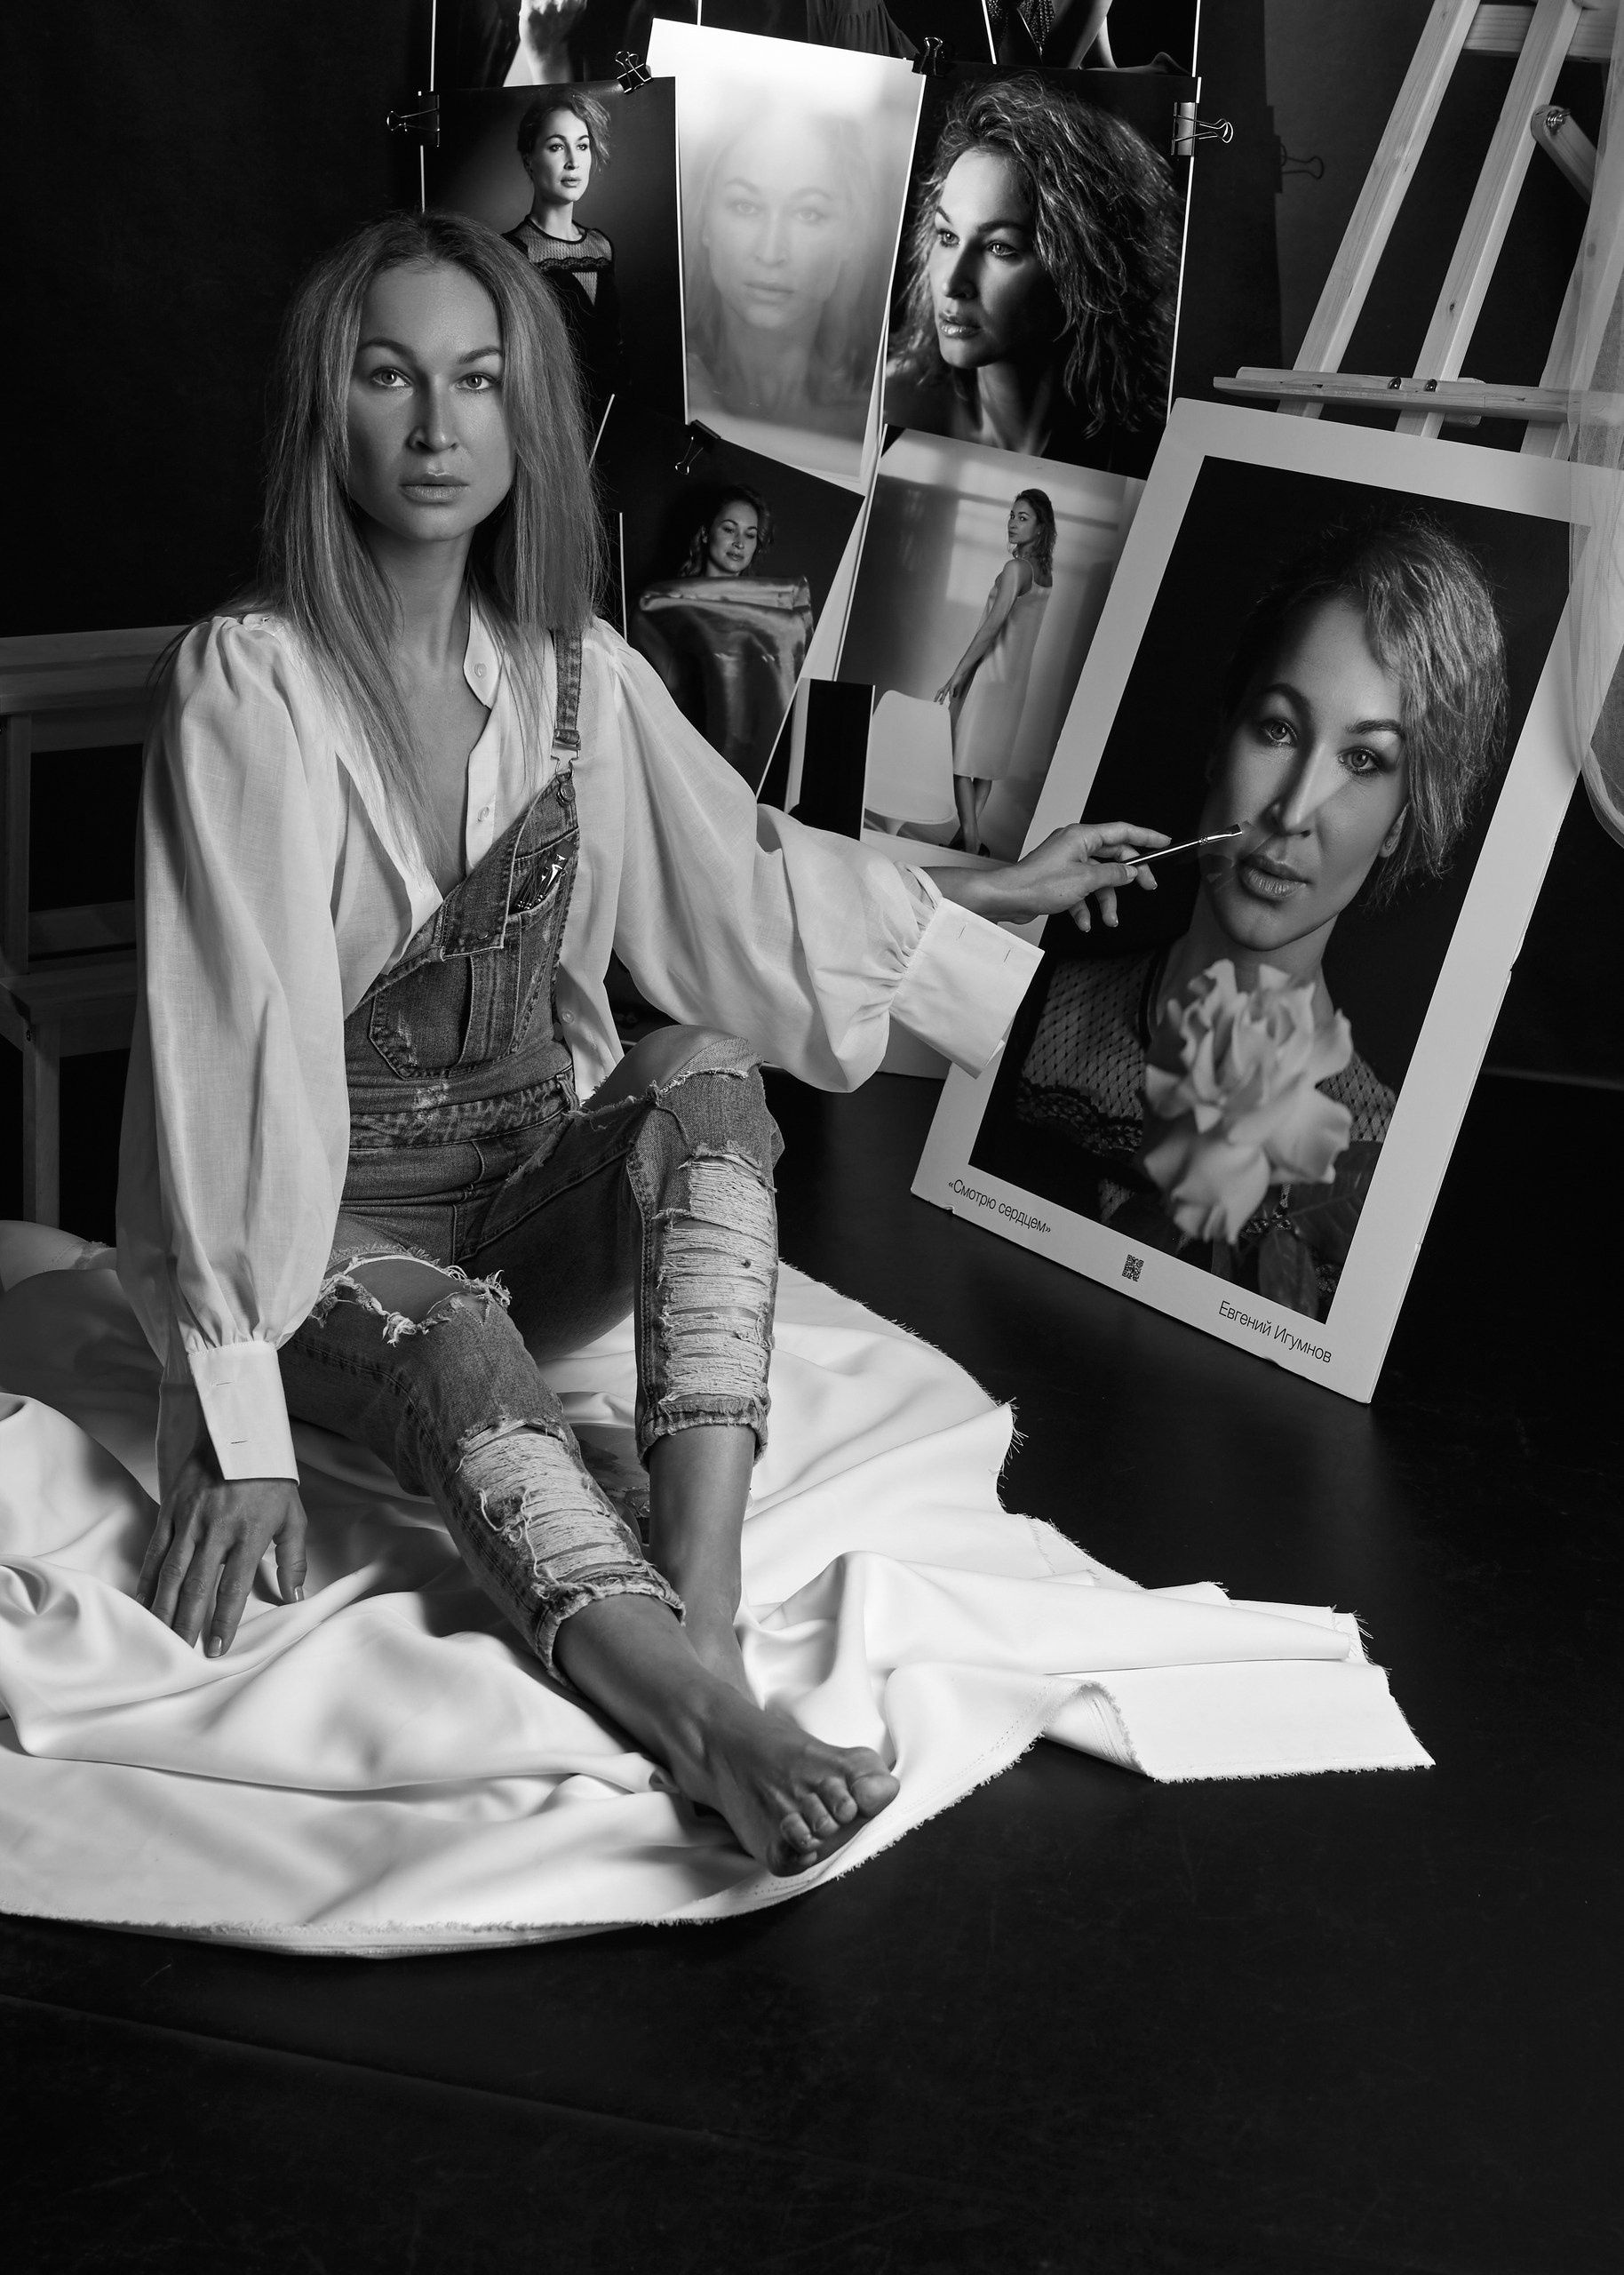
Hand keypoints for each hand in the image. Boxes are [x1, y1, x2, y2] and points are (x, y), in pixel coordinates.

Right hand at [137, 1449, 307, 1658]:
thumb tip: (296, 1595)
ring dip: (163, 1608)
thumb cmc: (271, 1479)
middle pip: (196, 1586)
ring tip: (158, 1637)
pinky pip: (156, 1550)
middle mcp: (216, 1529)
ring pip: (171, 1572)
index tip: (217, 1648)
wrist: (239, 1432)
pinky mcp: (171, 1510)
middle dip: (188, 1623)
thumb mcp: (293, 1517)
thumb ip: (293, 1559)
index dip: (224, 1620)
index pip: (233, 1587)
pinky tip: (143, 1601)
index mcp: (248, 1533)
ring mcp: (190, 1520)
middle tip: (181, 1653)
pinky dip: (148, 1579)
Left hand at [927, 821, 1170, 931]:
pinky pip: (1081, 891)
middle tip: (1148, 887)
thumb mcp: (1085, 880)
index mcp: (1083, 837)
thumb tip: (1130, 871)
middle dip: (1128, 877)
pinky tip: (1085, 922)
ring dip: (1105, 901)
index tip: (1164, 842)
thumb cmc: (1038, 884)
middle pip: (1113, 857)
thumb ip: (1113, 874)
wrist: (1008, 898)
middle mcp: (1076, 846)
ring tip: (1109, 919)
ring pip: (1098, 879)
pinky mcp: (1059, 880)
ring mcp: (1067, 863)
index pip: (1122, 831)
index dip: (1146, 837)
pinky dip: (1085, 907)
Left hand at [934, 680, 956, 704]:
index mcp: (946, 686)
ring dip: (942, 698)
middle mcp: (946, 686)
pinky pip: (950, 691)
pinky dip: (950, 696)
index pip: (940, 691)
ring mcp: (949, 685)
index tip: (936, 700)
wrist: (959, 673)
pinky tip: (949, 700)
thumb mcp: (955, 686)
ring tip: (941, 703)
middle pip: (940, 691)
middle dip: (937, 696)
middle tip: (934, 701)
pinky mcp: (952, 685)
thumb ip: (954, 692)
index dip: (938, 695)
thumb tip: (953, 696)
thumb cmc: (957, 678)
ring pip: (944, 693)